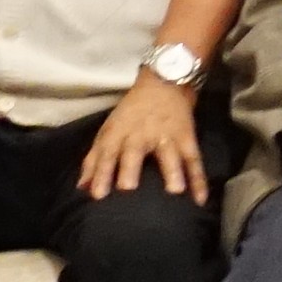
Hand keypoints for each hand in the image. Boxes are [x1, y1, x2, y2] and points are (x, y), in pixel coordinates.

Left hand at [79, 71, 210, 202]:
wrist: (164, 82)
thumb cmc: (132, 112)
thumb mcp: (109, 130)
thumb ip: (94, 160)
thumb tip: (81, 188)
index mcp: (118, 132)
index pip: (107, 153)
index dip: (101, 173)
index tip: (97, 195)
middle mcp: (140, 134)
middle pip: (134, 152)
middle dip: (130, 168)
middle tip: (128, 188)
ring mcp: (166, 135)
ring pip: (169, 154)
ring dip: (172, 171)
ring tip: (175, 191)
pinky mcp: (187, 137)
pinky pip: (194, 160)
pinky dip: (199, 179)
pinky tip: (200, 199)